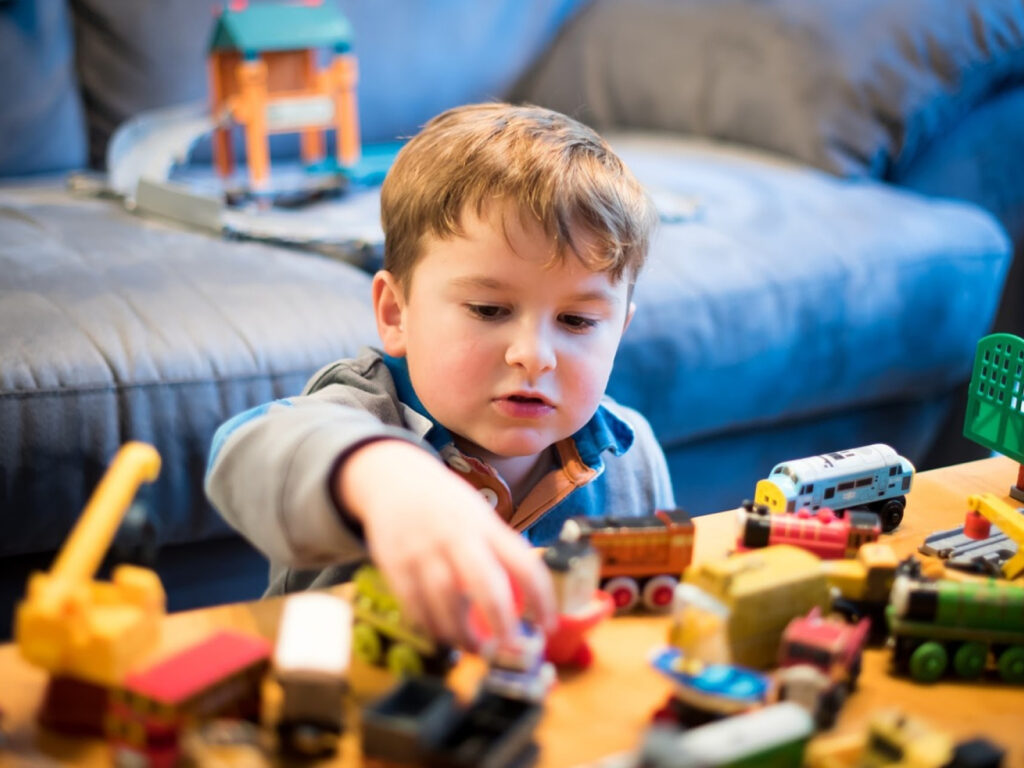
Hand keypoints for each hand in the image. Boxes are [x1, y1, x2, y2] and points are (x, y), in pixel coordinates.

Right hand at [337, 439, 556, 650]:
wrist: (393, 477)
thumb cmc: (446, 504)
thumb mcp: (479, 516)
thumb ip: (498, 552)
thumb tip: (525, 600)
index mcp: (486, 526)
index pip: (524, 564)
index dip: (541, 599)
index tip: (548, 626)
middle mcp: (457, 537)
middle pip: (485, 584)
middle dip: (502, 623)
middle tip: (510, 650)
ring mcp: (424, 550)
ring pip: (446, 602)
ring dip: (461, 634)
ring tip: (474, 648)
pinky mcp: (395, 563)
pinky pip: (414, 605)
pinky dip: (430, 626)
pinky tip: (441, 634)